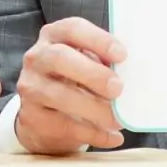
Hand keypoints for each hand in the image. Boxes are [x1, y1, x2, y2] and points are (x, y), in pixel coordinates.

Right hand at [14, 17, 126, 154]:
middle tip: (118, 88)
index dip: (98, 40)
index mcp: (54, 36)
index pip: (72, 29)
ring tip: (118, 119)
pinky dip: (93, 133)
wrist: (42, 117)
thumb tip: (135, 74)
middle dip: (92, 73)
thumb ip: (103, 62)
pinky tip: (113, 137)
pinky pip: (64, 125)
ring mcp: (31, 87)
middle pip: (60, 58)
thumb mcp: (85, 63)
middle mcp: (37, 58)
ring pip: (60, 95)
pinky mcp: (32, 117)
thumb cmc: (72, 81)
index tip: (122, 55)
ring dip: (94, 108)